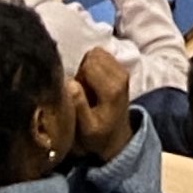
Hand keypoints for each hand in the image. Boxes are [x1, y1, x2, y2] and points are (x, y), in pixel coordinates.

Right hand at [69, 46, 133, 162]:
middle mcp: (121, 75)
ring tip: (87, 88)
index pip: (88, 65)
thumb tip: (69, 82)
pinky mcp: (121, 68)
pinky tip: (93, 83)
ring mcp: (123, 70)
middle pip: (92, 57)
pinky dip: (93, 65)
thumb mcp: (85, 128)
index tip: (77, 94)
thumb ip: (78, 105)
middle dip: (82, 71)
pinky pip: (102, 56)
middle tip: (82, 91)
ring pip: (96, 54)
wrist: (117, 138)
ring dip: (87, 67)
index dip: (78, 77)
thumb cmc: (98, 136)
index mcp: (112, 89)